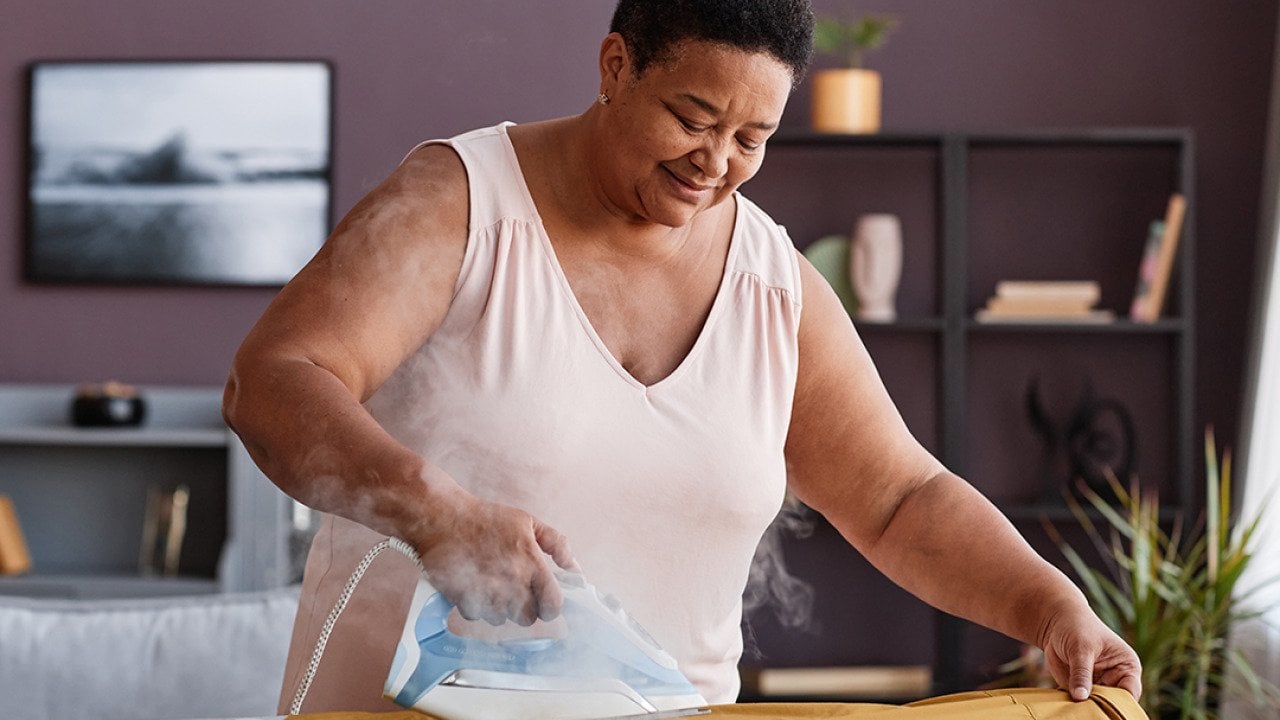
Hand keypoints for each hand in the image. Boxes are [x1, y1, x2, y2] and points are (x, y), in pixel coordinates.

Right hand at [409, 485, 577, 626]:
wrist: (442, 518)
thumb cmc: (486, 518)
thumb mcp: (528, 522)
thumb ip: (557, 544)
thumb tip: (575, 569)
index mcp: (532, 564)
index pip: (553, 606)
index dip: (551, 605)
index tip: (544, 599)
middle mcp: (512, 584)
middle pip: (528, 619)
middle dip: (525, 608)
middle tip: (515, 591)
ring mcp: (487, 594)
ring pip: (501, 621)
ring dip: (499, 608)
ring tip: (492, 585)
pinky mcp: (463, 600)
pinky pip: (477, 617)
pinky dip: (476, 606)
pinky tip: (474, 586)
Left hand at [1039, 604, 1141, 701]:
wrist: (1055, 622)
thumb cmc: (1076, 628)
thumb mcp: (1081, 648)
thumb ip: (1081, 673)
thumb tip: (1080, 698)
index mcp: (1127, 667)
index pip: (1129, 693)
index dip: (1119, 704)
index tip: (1103, 707)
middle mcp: (1116, 679)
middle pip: (1113, 703)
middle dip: (1100, 708)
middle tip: (1084, 708)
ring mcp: (1098, 686)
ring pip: (1095, 706)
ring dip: (1084, 709)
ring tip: (1073, 707)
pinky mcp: (1081, 689)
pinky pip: (1078, 704)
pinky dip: (1071, 706)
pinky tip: (1064, 706)